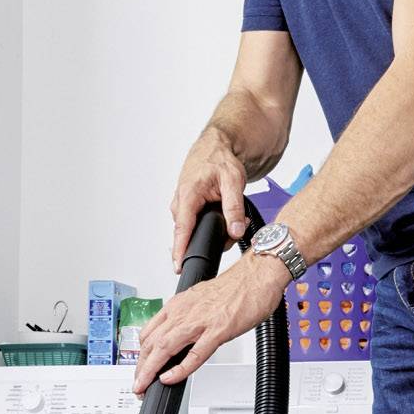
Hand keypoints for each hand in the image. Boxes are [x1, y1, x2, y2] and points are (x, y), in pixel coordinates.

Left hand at [132, 253, 288, 393]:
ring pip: (164, 349)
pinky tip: (170, 378)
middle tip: (138, 385)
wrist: (257, 275)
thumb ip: (187, 319)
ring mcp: (199, 322)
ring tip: (144, 387)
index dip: (140, 355)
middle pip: (150, 344)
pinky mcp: (217, 331)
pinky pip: (194, 355)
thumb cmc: (235, 288)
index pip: (148, 333)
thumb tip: (180, 337)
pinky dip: (179, 369)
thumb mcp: (200, 301)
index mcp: (177, 305)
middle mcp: (183, 312)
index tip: (140, 369)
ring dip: (150, 371)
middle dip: (140, 368)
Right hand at [170, 131, 250, 271]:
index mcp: (188, 195)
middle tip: (235, 229)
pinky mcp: (188, 208)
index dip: (180, 250)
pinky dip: (212, 224)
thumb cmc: (220, 159)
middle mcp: (180, 202)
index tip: (178, 266)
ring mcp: (182, 206)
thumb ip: (234, 208)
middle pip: (191, 234)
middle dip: (213, 238)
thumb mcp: (233, 181)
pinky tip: (224, 216)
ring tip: (234, 219)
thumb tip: (235, 229)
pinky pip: (197, 225)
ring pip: (195, 231)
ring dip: (216, 230)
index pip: (182, 229)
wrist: (216, 147)